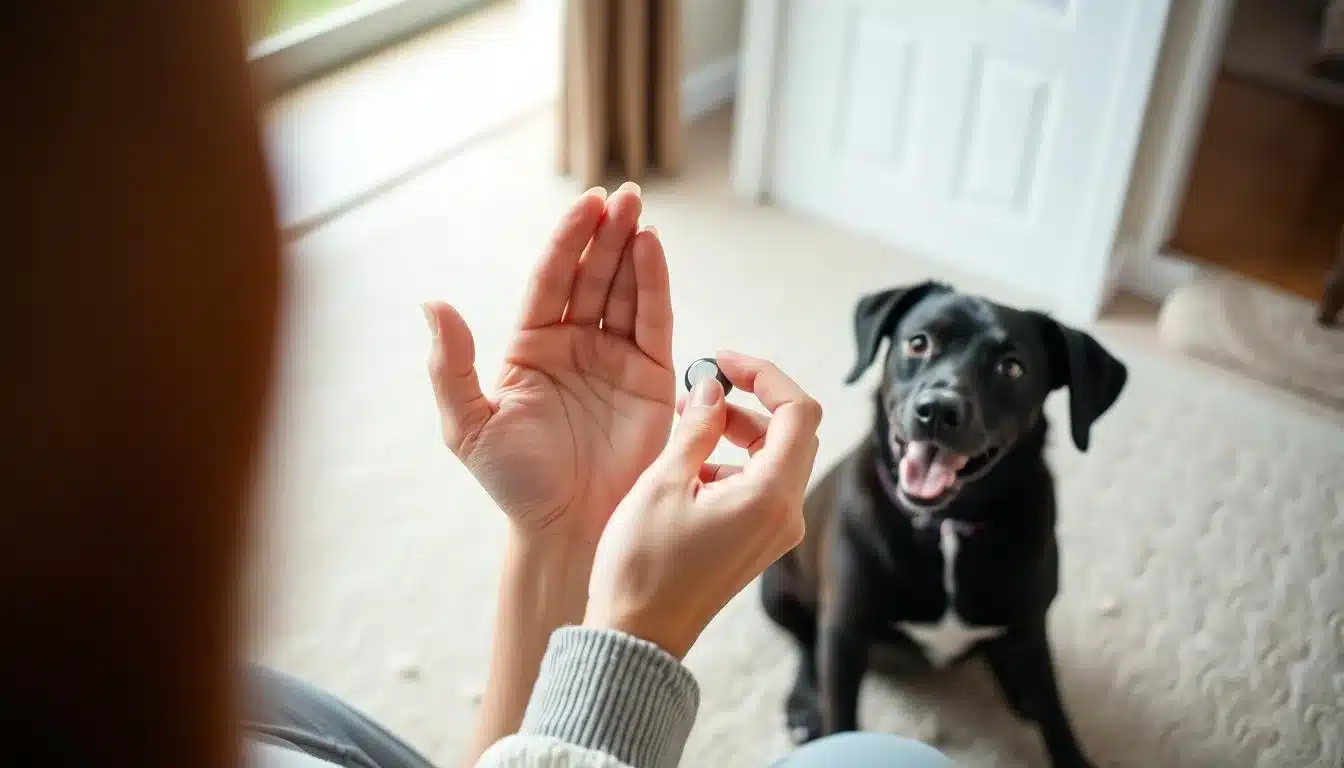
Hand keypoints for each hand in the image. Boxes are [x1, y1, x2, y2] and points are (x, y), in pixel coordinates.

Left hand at [424, 184, 676, 543]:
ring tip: (637, 210)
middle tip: (620, 195)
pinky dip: (655, 284)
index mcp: (532, 347)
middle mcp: (576, 344)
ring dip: (633, 248)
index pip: (551, 280)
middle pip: (593, 275)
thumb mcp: (467, 425)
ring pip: (626, 290)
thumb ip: (451, 365)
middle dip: (606, 233)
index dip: (567, 242)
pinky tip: (652, 249)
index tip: (584, 205)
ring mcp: (616, 358)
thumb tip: (432, 304)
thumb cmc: (515, 483)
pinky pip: (655, 321)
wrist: (567, 529)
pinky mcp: (653, 377)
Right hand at [584, 351, 822, 658]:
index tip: (724, 362)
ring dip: (737, 432)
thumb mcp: (662, 484)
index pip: (798, 411)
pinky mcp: (757, 543)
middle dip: (749, 402)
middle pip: (791, 433)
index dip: (765, 375)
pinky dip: (731, 463)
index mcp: (770, 496)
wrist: (637, 638)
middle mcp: (786, 514)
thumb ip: (696, 429)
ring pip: (774, 458)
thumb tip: (713, 387)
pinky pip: (759, 486)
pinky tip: (687, 466)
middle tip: (700, 390)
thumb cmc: (643, 566)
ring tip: (686, 426)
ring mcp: (775, 532)